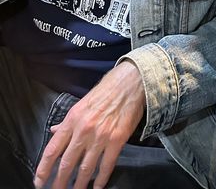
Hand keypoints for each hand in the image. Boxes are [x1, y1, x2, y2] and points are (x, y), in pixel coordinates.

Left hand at [34, 60, 145, 188]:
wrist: (130, 82)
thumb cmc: (107, 90)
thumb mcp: (82, 103)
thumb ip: (67, 121)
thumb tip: (55, 132)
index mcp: (73, 119)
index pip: (52, 150)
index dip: (43, 169)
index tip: (39, 181)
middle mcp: (84, 130)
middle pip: (66, 164)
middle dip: (58, 182)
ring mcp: (101, 136)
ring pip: (85, 169)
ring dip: (79, 185)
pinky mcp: (117, 140)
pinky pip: (106, 166)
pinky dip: (100, 180)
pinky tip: (97, 187)